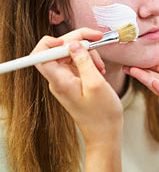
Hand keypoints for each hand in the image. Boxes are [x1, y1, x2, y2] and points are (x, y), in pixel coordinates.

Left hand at [32, 28, 122, 145]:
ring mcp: (66, 79)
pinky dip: (90, 61)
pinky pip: (78, 62)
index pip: (41, 55)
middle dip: (79, 41)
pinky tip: (99, 70)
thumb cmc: (102, 114)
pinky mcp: (74, 81)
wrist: (105, 132)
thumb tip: (73, 44)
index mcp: (59, 81)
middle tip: (97, 39)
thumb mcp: (96, 83)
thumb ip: (83, 61)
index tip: (71, 40)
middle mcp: (59, 79)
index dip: (52, 42)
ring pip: (71, 54)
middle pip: (60, 49)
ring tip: (101, 66)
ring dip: (88, 53)